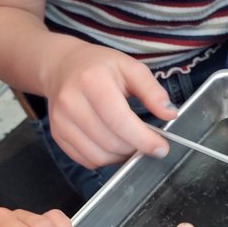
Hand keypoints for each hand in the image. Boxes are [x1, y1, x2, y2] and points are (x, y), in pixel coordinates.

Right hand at [42, 39, 176, 168]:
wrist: (61, 66)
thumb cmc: (99, 66)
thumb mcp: (130, 67)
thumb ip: (152, 90)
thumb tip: (170, 113)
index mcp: (92, 81)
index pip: (120, 121)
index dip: (144, 140)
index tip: (161, 148)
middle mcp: (71, 102)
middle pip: (110, 142)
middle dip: (135, 148)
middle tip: (147, 143)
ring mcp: (61, 121)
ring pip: (98, 156)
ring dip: (120, 156)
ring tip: (130, 143)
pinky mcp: (57, 134)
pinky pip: (86, 160)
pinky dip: (104, 159)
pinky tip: (112, 144)